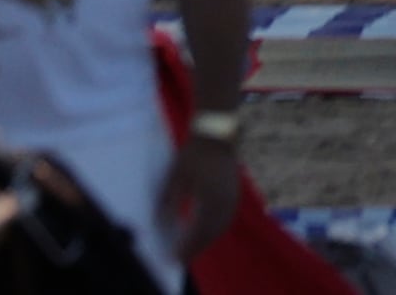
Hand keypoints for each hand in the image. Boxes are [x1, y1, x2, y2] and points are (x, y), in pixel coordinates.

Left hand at [159, 134, 242, 253]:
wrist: (216, 135)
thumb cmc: (194, 154)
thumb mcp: (176, 176)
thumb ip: (169, 200)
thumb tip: (161, 221)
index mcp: (211, 198)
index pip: (198, 231)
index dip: (187, 247)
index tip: (174, 258)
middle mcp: (225, 202)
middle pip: (210, 233)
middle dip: (196, 248)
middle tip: (181, 259)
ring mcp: (232, 198)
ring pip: (220, 227)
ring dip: (207, 241)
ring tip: (192, 251)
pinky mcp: (234, 194)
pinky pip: (226, 219)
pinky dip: (215, 231)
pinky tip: (206, 234)